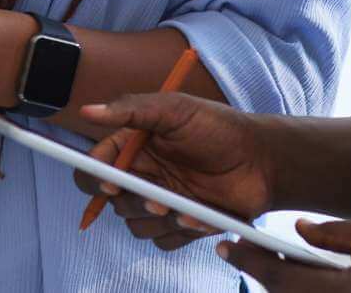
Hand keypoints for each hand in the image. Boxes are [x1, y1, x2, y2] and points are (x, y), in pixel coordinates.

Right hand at [69, 93, 276, 250]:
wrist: (262, 158)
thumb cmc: (219, 128)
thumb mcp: (175, 109)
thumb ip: (131, 109)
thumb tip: (88, 110)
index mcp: (133, 149)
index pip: (95, 169)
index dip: (95, 179)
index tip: (110, 184)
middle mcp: (143, 177)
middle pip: (114, 204)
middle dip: (133, 203)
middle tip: (158, 198)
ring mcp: (163, 202)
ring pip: (137, 226)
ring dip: (157, 221)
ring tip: (184, 207)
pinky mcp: (182, 223)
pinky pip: (165, 241)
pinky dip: (179, 232)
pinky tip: (200, 215)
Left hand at [220, 218, 350, 291]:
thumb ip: (332, 233)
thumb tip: (296, 230)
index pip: (280, 279)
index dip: (248, 261)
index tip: (224, 244)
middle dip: (258, 272)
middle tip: (237, 249)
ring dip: (277, 285)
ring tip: (264, 259)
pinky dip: (299, 292)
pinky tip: (297, 276)